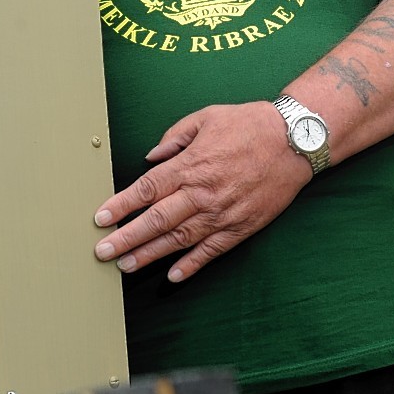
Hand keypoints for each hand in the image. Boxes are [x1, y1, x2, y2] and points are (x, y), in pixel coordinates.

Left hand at [92, 102, 311, 281]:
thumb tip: (152, 157)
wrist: (294, 141)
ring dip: (149, 255)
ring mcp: (222, 213)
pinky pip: (211, 251)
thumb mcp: (207, 117)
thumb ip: (174, 137)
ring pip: (178, 240)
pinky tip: (173, 276)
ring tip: (125, 266)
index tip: (100, 218)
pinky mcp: (241, 227)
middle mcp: (202, 193)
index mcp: (190, 165)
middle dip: (126, 238)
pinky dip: (191, 265)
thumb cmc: (249, 124)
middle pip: (155, 221)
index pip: (146, 190)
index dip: (120, 206)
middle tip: (102, 252)